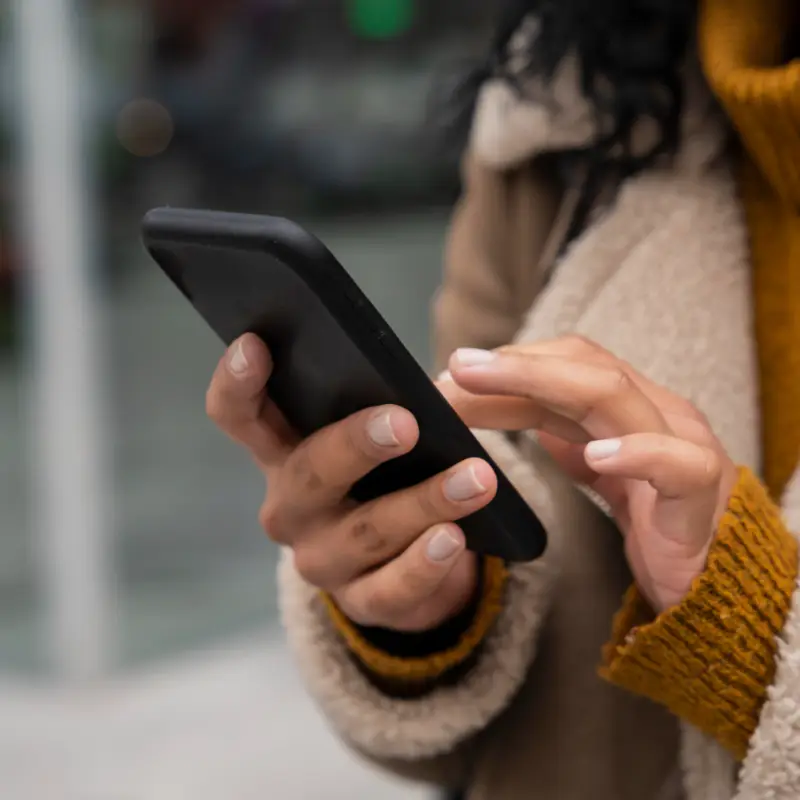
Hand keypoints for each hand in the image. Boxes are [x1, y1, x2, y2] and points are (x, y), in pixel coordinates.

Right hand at [206, 334, 495, 631]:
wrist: (408, 562)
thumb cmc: (386, 476)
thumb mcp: (371, 437)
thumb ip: (378, 405)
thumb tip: (429, 380)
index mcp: (283, 453)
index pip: (238, 415)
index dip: (238, 381)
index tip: (256, 344)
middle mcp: (290, 508)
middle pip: (308, 473)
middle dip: (355, 445)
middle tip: (405, 422)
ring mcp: (321, 559)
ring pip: (365, 531)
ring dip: (424, 502)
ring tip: (474, 478)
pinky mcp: (362, 602)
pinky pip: (392, 588)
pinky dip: (425, 562)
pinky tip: (453, 538)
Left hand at [440, 336, 738, 611]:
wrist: (712, 580)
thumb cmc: (649, 516)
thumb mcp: (589, 463)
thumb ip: (552, 428)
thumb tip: (485, 399)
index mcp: (627, 404)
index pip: (566, 364)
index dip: (509, 365)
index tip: (451, 375)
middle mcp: (656, 411)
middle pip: (585, 367)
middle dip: (517, 364)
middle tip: (457, 366)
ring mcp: (683, 444)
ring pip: (618, 397)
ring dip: (546, 384)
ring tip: (487, 384)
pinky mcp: (702, 493)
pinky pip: (679, 465)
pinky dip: (638, 453)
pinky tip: (596, 456)